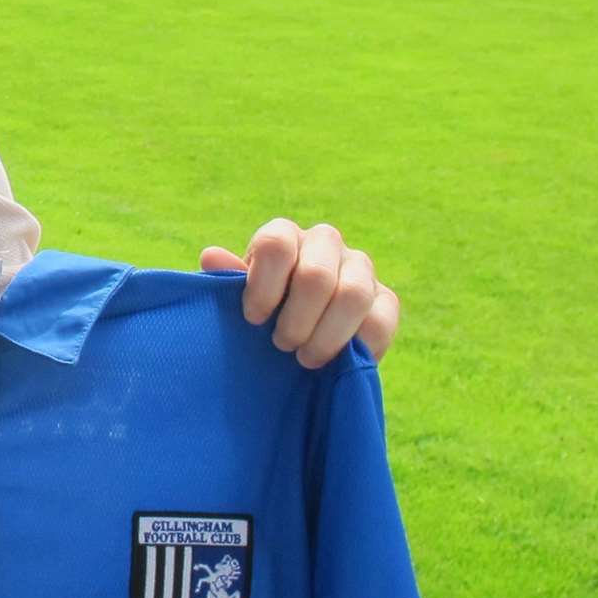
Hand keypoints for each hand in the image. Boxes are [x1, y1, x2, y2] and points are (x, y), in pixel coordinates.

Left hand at [201, 219, 398, 367]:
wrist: (297, 341)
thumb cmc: (260, 314)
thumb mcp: (239, 299)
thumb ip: (227, 281)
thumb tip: (212, 256)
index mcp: (285, 235)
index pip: (278, 243)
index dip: (263, 285)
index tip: (252, 320)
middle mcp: (325, 242)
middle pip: (316, 275)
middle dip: (296, 320)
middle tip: (281, 345)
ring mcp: (360, 267)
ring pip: (353, 295)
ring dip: (325, 335)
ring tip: (305, 358)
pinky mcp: (386, 299)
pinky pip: (381, 319)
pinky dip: (357, 345)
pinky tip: (336, 361)